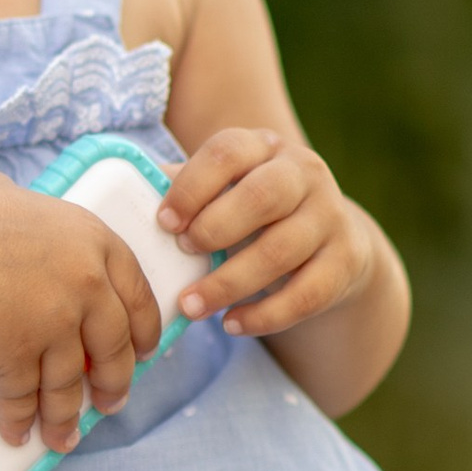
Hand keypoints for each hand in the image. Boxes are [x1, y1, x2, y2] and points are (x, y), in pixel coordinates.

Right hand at [0, 172, 163, 452]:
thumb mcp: (17, 197)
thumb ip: (32, 215)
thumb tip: (8, 197)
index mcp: (95, 244)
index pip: (139, 298)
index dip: (144, 332)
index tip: (145, 353)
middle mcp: (86, 286)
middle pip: (113, 349)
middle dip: (114, 383)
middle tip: (111, 402)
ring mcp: (53, 325)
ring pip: (69, 385)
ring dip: (66, 417)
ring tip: (64, 437)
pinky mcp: (16, 356)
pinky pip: (23, 398)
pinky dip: (20, 421)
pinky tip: (17, 432)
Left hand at [161, 127, 378, 340]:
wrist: (332, 240)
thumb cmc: (253, 213)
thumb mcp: (225, 190)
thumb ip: (184, 190)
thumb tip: (124, 201)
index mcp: (263, 146)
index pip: (228, 152)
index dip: (192, 187)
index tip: (164, 223)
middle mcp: (304, 172)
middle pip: (262, 196)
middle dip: (215, 228)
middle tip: (184, 253)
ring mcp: (331, 215)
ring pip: (282, 250)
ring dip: (230, 282)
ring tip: (192, 305)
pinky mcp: (347, 260)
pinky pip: (307, 293)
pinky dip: (265, 315)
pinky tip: (231, 324)